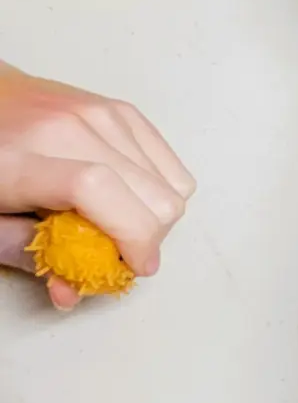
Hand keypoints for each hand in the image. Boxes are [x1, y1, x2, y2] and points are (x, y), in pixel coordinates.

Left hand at [0, 65, 194, 307]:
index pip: (96, 188)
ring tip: (119, 224)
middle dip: (149, 239)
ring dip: (155, 217)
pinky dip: (160, 191)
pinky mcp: (122, 111)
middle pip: (150, 193)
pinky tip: (129, 198)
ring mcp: (101, 115)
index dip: (129, 235)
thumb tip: (71, 291)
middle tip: (119, 254)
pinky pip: (170, 163)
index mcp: (20, 159)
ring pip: (172, 183)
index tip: (133, 266)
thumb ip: (23, 252)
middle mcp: (68, 128)